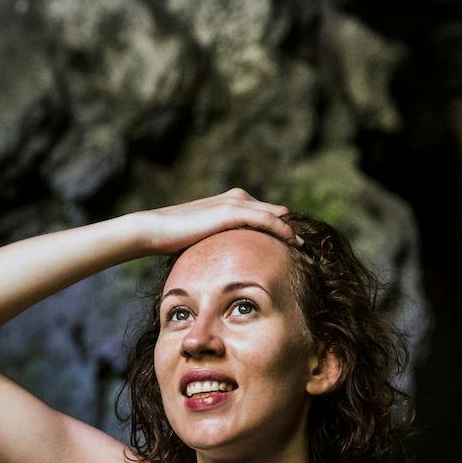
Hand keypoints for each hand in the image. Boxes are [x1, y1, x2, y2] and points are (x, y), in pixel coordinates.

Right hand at [131, 186, 302, 256]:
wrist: (156, 230)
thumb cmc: (175, 240)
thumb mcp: (205, 242)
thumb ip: (220, 245)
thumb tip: (228, 264)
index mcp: (231, 203)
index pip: (263, 215)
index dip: (279, 230)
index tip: (293, 247)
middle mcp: (236, 198)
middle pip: (272, 213)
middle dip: (289, 229)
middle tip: (306, 247)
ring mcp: (235, 202)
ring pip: (273, 215)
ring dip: (290, 230)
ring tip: (305, 246)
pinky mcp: (231, 211)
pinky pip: (265, 220)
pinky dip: (281, 230)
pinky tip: (293, 241)